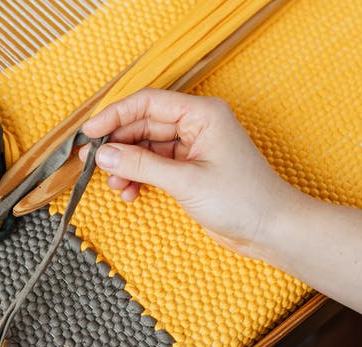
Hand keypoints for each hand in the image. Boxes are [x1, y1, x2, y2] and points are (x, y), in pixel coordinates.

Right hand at [80, 88, 309, 258]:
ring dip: (126, 164)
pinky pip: (154, 165)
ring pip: (145, 147)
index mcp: (202, 114)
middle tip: (90, 161)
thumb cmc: (243, 199)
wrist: (271, 229)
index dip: (115, 115)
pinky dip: (138, 177)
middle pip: (143, 124)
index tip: (89, 131)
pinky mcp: (189, 169)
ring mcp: (192, 147)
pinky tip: (130, 193)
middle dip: (116, 143)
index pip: (148, 102)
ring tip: (113, 184)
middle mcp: (196, 125)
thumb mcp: (186, 181)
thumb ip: (142, 165)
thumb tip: (104, 154)